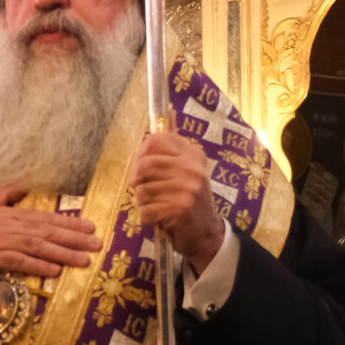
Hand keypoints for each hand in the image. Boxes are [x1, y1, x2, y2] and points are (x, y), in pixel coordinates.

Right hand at [0, 185, 96, 288]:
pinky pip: (21, 263)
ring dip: (64, 254)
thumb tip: (26, 182)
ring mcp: (2, 242)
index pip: (45, 217)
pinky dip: (39, 267)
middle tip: (97, 244)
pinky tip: (55, 271)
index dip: (69, 222)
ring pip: (40, 247)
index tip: (90, 226)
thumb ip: (6, 193)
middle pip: (48, 232)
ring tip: (84, 260)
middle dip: (75, 238)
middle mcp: (10, 226)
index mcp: (9, 213)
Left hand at [130, 131, 226, 272]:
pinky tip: (161, 219)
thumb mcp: (187, 168)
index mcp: (192, 154)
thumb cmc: (190, 200)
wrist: (206, 233)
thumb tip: (168, 110)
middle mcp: (192, 168)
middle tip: (147, 192)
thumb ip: (173, 144)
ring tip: (159, 206)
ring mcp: (187, 189)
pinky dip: (148, 218)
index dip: (141, 155)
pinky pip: (145, 210)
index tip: (144, 169)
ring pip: (142, 190)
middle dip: (138, 182)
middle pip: (143, 166)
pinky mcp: (180, 210)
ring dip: (144, 202)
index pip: (155, 140)